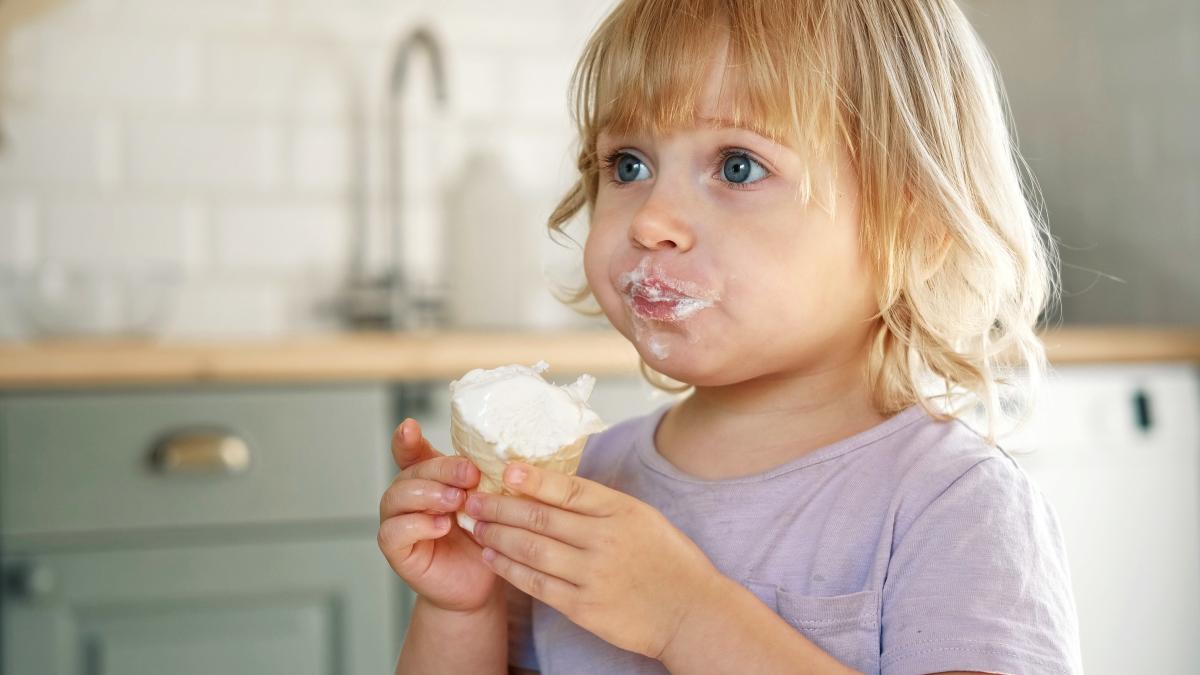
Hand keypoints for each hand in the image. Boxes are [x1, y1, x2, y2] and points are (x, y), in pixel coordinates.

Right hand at [377, 418, 497, 612]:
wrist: (481, 582)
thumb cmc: (485, 538)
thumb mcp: (489, 502)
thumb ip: (483, 480)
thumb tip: (500, 456)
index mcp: (428, 478)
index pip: (411, 452)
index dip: (407, 439)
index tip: (410, 425)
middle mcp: (408, 495)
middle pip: (413, 471)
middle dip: (442, 469)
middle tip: (470, 475)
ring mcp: (397, 520)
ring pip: (398, 496)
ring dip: (430, 494)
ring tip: (457, 501)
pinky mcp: (396, 549)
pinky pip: (394, 531)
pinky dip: (418, 525)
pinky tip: (441, 526)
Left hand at [464, 462, 724, 659]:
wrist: (690, 612)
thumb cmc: (668, 561)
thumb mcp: (642, 517)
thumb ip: (602, 505)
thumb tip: (554, 487)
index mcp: (620, 511)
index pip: (568, 488)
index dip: (532, 478)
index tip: (503, 469)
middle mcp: (604, 540)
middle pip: (540, 518)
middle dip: (500, 506)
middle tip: (472, 499)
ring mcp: (592, 575)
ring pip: (531, 550)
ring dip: (498, 536)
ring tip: (477, 525)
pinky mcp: (584, 607)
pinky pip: (537, 585)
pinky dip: (510, 570)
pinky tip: (493, 559)